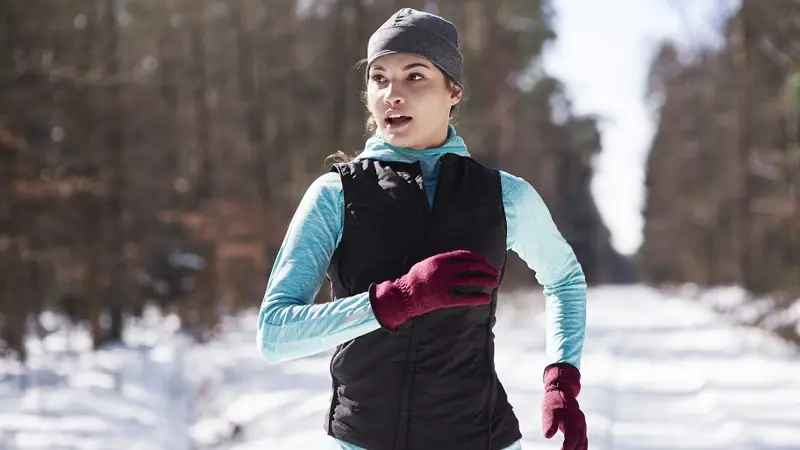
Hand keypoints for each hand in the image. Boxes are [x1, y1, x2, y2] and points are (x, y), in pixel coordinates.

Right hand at [368, 249, 499, 328]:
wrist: (404, 295)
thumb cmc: (414, 279)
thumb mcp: (427, 263)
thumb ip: (442, 261)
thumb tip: (459, 260)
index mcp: (440, 260)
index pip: (464, 255)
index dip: (477, 257)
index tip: (485, 260)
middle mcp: (444, 271)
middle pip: (471, 267)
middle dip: (485, 269)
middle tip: (495, 271)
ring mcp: (445, 285)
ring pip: (470, 281)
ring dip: (485, 281)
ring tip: (495, 283)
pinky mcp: (445, 299)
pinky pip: (465, 298)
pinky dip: (477, 298)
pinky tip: (486, 298)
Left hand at [542, 363, 587, 449]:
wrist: (562, 391)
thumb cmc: (553, 402)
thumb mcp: (548, 410)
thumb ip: (549, 423)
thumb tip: (548, 436)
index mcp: (572, 420)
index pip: (572, 439)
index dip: (566, 448)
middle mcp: (580, 424)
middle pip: (580, 443)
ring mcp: (582, 425)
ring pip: (584, 443)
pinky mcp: (581, 427)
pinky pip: (584, 440)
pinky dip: (581, 447)